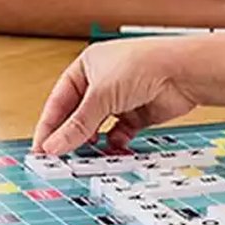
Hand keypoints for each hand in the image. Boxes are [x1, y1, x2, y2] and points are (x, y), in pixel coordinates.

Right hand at [30, 38, 202, 154]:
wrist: (183, 72)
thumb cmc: (142, 65)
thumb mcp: (101, 97)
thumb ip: (77, 125)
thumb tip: (53, 146)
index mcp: (86, 67)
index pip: (59, 100)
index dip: (49, 125)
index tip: (41, 148)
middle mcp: (102, 82)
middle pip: (78, 115)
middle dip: (70, 136)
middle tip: (59, 158)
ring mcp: (121, 99)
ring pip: (98, 127)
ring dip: (92, 141)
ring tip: (86, 157)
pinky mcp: (138, 114)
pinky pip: (119, 134)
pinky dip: (116, 143)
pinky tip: (114, 149)